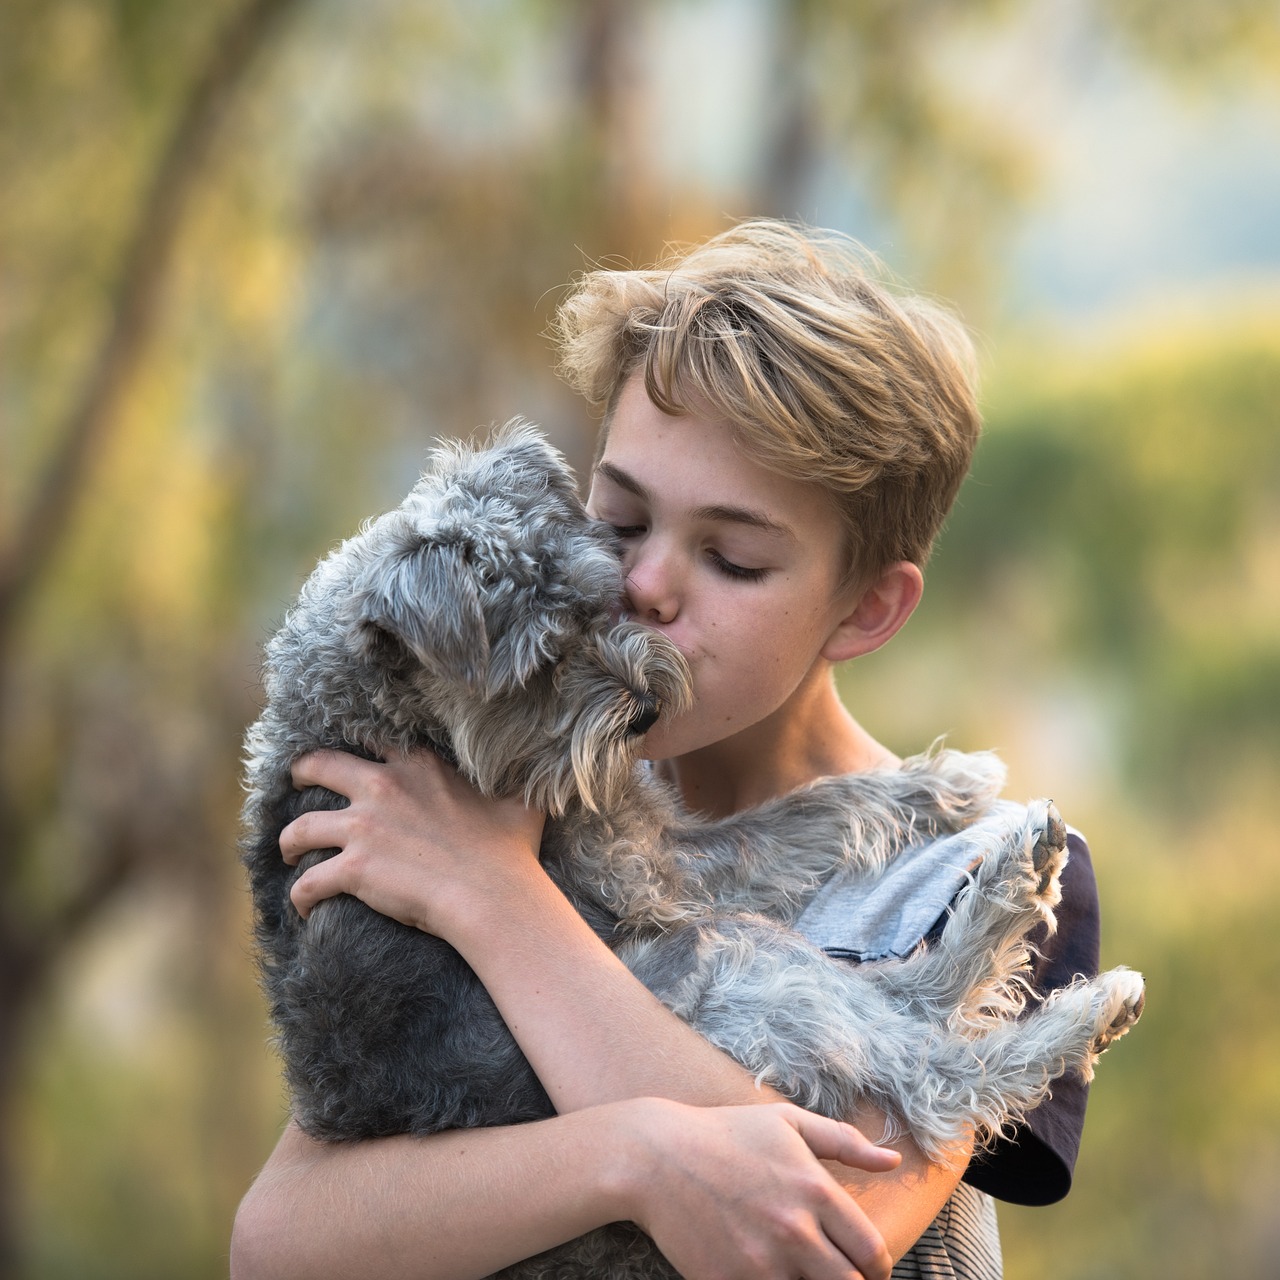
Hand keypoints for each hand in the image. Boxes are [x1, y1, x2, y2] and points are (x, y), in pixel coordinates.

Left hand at [280, 748, 545, 937]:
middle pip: (318, 766)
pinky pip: (307, 882)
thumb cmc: (511, 850)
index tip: (348, 759)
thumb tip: (537, 762)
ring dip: (289, 840)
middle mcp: (382, 787)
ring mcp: (363, 828)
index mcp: (417, 765)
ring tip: (290, 852)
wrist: (494, 895)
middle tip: (296, 786)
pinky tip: (303, 906)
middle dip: (300, 775)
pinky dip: (299, 896)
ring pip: (299, 827)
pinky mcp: (353, 868)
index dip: (355, 747)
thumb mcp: (519, 798)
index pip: (372, 740)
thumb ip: (515, 776)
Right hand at [616, 1099, 899, 1279]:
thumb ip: (844, 1141)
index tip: (868, 1268)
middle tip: (840, 1275)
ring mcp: (761, 1264)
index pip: (873, 1254)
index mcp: (817, 1192)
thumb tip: (892, 1161)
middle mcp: (795, 1232)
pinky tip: (768, 1275)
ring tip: (802, 1271)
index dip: (878, 1268)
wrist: (655, 1157)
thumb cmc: (725, 1134)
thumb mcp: (787, 1122)